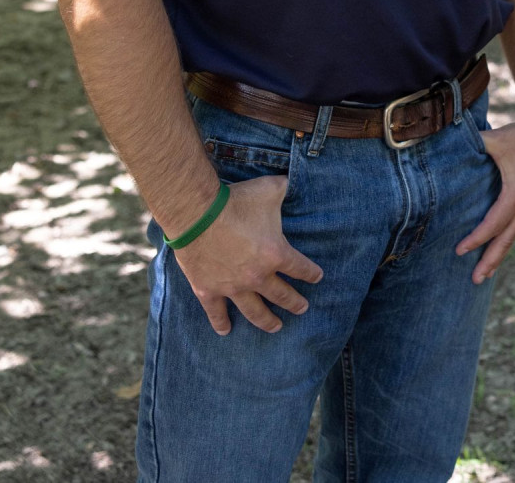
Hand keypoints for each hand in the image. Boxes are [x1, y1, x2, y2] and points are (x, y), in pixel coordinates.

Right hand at [168, 175, 323, 334]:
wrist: (196, 214)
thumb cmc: (236, 201)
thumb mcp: (269, 189)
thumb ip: (285, 188)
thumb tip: (292, 182)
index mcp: (276, 254)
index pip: (301, 268)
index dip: (311, 273)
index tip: (317, 278)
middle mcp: (258, 276)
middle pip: (282, 295)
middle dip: (295, 303)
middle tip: (302, 309)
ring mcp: (233, 287)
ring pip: (255, 311)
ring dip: (267, 321)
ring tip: (276, 328)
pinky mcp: (209, 290)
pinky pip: (216, 312)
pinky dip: (220, 323)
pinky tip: (226, 331)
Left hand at [456, 121, 514, 283]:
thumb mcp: (496, 139)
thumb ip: (474, 144)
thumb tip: (448, 144)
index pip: (494, 224)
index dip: (476, 238)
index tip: (459, 250)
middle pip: (506, 239)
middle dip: (491, 261)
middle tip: (475, 280)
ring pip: (513, 236)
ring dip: (499, 256)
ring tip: (485, 275)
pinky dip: (505, 242)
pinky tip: (497, 250)